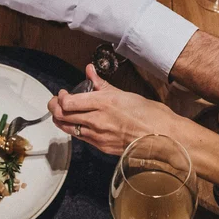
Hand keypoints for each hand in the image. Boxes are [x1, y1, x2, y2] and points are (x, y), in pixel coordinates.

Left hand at [49, 65, 183, 154]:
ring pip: (67, 129)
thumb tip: (90, 71)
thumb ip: (102, 84)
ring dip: (62, 120)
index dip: (60, 98)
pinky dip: (75, 130)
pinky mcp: (102, 147)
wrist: (164, 138)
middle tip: (57, 103)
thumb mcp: (125, 94)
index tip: (64, 93)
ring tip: (65, 113)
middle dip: (54, 108)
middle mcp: (98, 120)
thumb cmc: (151, 115)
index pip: (67, 102)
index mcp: (104, 103)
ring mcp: (98, 136)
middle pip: (61, 116)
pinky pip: (81, 138)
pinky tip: (81, 124)